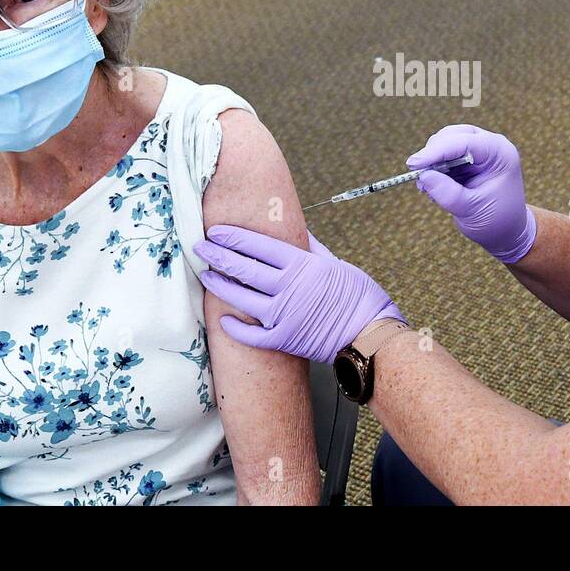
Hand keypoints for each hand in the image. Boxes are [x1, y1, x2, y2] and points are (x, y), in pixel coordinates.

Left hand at [195, 227, 402, 363]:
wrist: (370, 335)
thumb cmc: (359, 297)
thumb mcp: (337, 264)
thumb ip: (313, 249)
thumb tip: (297, 231)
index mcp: (302, 266)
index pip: (259, 246)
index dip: (234, 237)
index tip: (216, 231)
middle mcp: (289, 288)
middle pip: (244, 268)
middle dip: (219, 255)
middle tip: (199, 247)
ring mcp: (284, 315)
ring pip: (242, 298)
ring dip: (220, 285)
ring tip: (206, 274)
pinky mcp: (285, 339)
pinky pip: (252, 335)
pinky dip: (236, 329)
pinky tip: (223, 320)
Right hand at [408, 125, 536, 264]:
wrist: (506, 231)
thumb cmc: (496, 220)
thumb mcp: (472, 210)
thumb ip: (448, 193)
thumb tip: (424, 176)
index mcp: (500, 154)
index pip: (465, 142)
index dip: (437, 151)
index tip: (414, 164)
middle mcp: (490, 145)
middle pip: (452, 136)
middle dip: (433, 155)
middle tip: (419, 178)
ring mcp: (479, 149)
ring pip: (445, 142)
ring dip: (431, 162)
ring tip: (427, 187)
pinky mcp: (467, 157)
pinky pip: (443, 154)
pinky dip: (434, 167)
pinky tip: (433, 186)